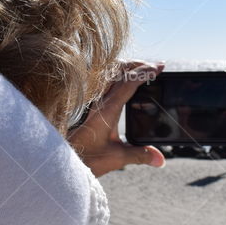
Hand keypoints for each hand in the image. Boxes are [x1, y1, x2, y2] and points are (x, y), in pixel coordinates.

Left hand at [68, 61, 166, 177]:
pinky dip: (119, 76)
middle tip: (155, 68)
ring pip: (110, 73)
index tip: (159, 67)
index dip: (145, 72)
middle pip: (119, 70)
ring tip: (143, 71)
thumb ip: (140, 155)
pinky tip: (127, 83)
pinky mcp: (92, 106)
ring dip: (128, 68)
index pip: (128, 82)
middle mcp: (100, 101)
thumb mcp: (117, 158)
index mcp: (108, 109)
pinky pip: (106, 82)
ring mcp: (95, 101)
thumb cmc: (88, 158)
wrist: (65, 160)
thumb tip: (160, 159)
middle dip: (139, 64)